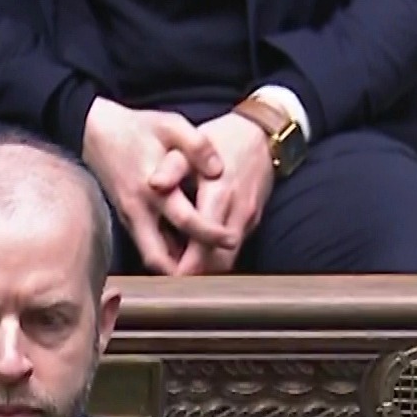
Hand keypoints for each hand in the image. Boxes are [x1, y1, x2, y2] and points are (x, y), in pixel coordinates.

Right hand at [81, 97, 237, 273]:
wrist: (94, 132)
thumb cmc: (136, 127)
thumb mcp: (171, 125)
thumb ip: (197, 145)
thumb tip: (218, 169)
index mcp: (153, 188)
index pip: (185, 221)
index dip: (210, 234)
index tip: (232, 240)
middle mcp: (138, 209)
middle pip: (158, 256)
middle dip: (184, 270)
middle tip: (212, 272)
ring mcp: (128, 217)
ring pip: (150, 256)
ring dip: (174, 267)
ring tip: (204, 269)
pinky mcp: (125, 218)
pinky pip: (146, 245)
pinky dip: (166, 254)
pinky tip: (185, 253)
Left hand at [169, 112, 274, 274]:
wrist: (262, 132)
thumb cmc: (221, 138)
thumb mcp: (191, 146)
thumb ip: (172, 167)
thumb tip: (154, 184)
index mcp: (219, 196)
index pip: (203, 245)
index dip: (184, 268)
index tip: (164, 278)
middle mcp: (238, 212)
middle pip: (218, 261)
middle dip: (194, 275)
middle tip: (166, 284)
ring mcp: (249, 218)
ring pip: (228, 258)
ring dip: (206, 269)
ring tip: (177, 274)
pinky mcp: (253, 219)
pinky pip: (234, 247)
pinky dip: (215, 256)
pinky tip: (194, 256)